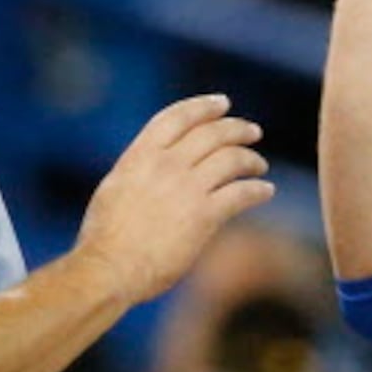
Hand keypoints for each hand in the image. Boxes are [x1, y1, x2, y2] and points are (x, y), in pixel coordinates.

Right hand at [76, 94, 275, 304]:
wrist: (108, 268)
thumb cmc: (104, 238)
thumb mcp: (114, 189)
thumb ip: (138, 171)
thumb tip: (152, 165)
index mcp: (140, 155)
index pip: (177, 117)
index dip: (203, 107)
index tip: (222, 103)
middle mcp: (165, 165)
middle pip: (212, 133)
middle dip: (236, 128)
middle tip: (252, 131)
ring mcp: (186, 189)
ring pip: (232, 159)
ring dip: (251, 159)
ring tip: (260, 165)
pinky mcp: (204, 216)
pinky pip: (241, 193)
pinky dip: (258, 190)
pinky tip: (266, 191)